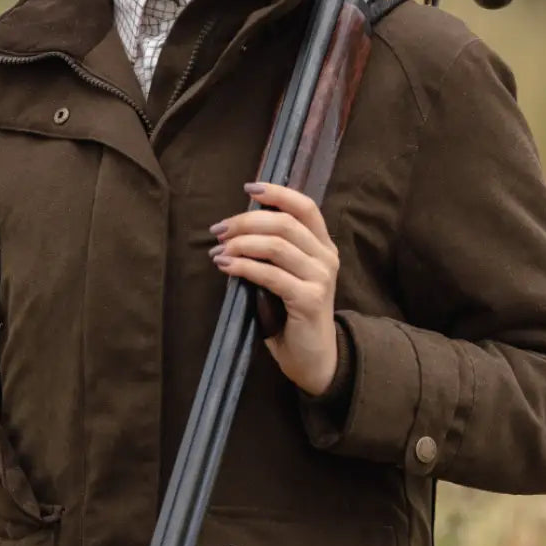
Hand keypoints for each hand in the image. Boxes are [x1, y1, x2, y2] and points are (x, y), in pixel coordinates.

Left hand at [209, 182, 339, 396]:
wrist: (313, 357)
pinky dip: (244, 266)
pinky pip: (271, 275)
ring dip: (241, 244)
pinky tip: (226, 267)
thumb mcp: (288, 274)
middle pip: (284, 223)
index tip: (249, 188)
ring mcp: (320, 278)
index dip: (277, 193)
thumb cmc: (293, 313)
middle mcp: (326, 257)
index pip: (305, 207)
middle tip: (219, 230)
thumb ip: (275, 249)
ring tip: (219, 250)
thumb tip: (236, 228)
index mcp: (324, 245)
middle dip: (246, 222)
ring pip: (276, 246)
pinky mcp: (309, 299)